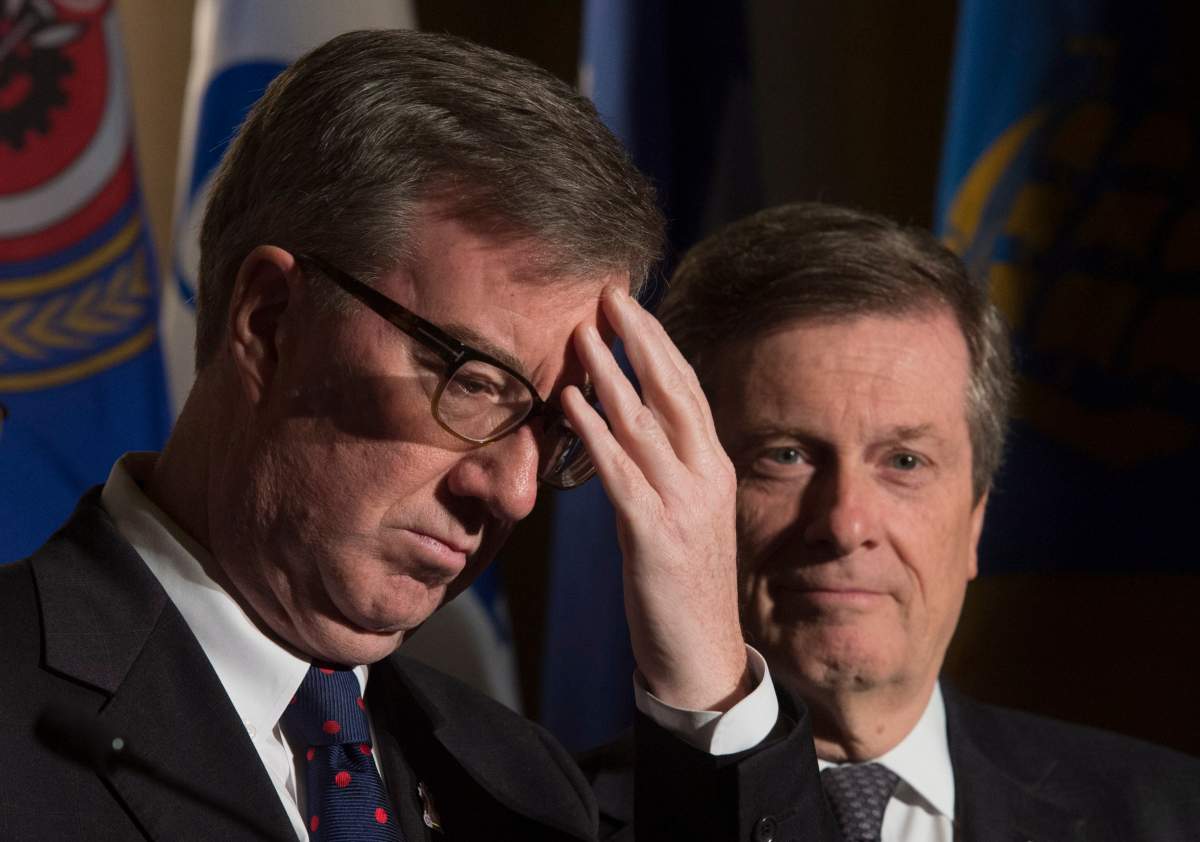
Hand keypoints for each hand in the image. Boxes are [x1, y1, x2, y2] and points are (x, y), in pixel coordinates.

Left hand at [562, 285, 750, 710]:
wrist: (701, 655)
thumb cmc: (684, 584)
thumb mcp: (684, 515)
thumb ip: (665, 469)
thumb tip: (629, 427)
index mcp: (714, 468)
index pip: (686, 390)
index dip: (658, 343)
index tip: (630, 307)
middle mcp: (706, 477)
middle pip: (673, 392)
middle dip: (641, 338)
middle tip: (610, 294)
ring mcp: (684, 504)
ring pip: (646, 424)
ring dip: (612, 375)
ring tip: (582, 333)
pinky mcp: (656, 536)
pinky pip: (621, 473)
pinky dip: (595, 433)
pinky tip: (571, 403)